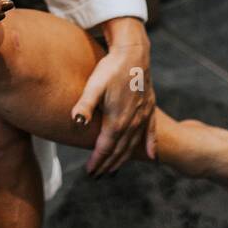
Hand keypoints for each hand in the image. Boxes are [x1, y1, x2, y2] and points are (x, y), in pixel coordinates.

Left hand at [70, 20, 156, 177]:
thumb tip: (75, 121)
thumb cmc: (110, 68)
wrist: (133, 52)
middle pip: (119, 150)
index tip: (90, 172)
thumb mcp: (94, 85)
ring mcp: (143, 116)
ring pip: (133, 144)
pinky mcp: (150, 107)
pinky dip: (151, 145)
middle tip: (98, 175)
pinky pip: (151, 132)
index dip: (97, 161)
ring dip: (124, 159)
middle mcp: (132, 122)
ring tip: (115, 169)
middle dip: (108, 164)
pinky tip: (152, 156)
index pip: (105, 148)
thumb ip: (85, 105)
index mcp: (117, 120)